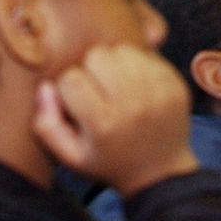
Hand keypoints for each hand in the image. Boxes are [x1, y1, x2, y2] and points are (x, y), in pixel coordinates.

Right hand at [33, 44, 198, 196]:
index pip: (71, 79)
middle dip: (90, 70)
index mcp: (104, 124)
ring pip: (122, 50)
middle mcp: (133, 105)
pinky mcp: (174, 83)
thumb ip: (46, 125)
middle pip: (97, 56)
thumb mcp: (70, 156)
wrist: (160, 170)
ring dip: (113, 64)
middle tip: (96, 91)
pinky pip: (146, 55)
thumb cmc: (109, 161)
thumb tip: (46, 87)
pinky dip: (136, 65)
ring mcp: (158, 91)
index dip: (67, 87)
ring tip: (115, 86)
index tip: (75, 102)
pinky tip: (135, 85)